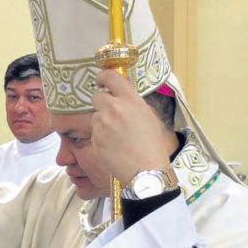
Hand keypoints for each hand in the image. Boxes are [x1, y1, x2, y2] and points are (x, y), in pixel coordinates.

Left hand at [89, 70, 173, 185]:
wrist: (145, 171)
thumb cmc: (152, 146)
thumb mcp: (149, 117)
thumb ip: (133, 103)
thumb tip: (123, 93)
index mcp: (131, 101)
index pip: (111, 77)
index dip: (103, 77)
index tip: (100, 80)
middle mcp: (115, 109)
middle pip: (97, 97)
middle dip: (102, 104)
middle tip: (111, 114)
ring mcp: (103, 124)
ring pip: (95, 117)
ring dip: (102, 123)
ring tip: (117, 137)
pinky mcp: (95, 139)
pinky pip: (94, 133)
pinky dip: (100, 138)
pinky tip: (114, 147)